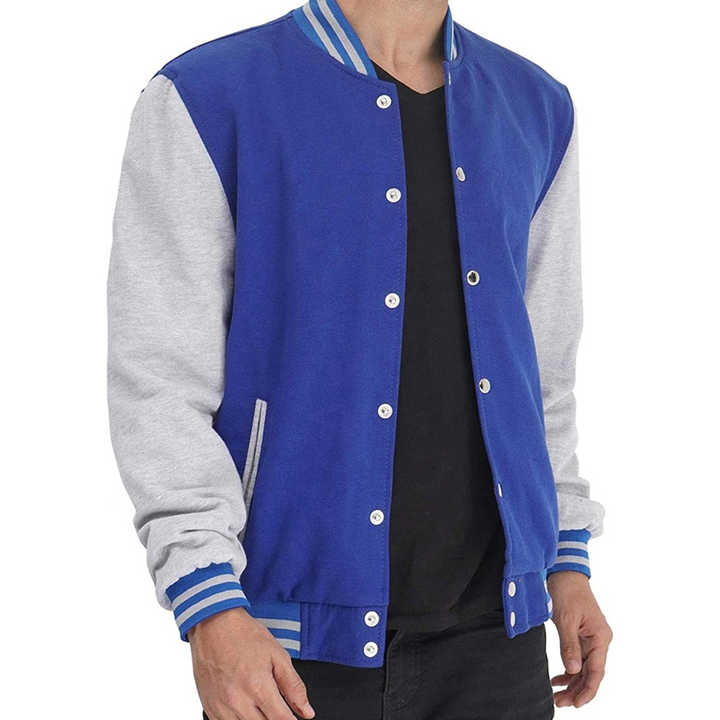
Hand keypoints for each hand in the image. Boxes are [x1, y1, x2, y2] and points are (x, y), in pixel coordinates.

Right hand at [188, 607, 314, 719]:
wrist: (214, 625)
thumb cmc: (245, 636)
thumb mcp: (278, 655)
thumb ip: (294, 686)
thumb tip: (306, 712)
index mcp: (258, 686)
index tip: (295, 717)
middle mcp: (238, 701)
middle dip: (276, 719)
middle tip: (278, 707)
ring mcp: (222, 707)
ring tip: (262, 706)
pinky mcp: (210, 708)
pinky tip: (247, 709)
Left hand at [548, 572, 611, 707]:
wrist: (565, 573)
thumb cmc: (567, 591)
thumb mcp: (565, 618)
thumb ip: (569, 645)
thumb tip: (573, 670)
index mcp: (601, 637)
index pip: (597, 671)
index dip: (587, 690)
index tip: (576, 704)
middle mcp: (599, 640)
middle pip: (591, 673)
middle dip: (577, 690)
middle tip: (559, 702)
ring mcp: (591, 639)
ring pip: (584, 669)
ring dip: (572, 683)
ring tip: (557, 696)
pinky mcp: (581, 636)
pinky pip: (578, 659)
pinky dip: (569, 670)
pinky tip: (558, 679)